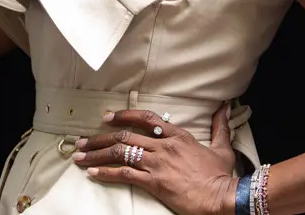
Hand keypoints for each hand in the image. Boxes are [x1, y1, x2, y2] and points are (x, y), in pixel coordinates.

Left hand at [73, 104, 237, 214]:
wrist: (220, 197)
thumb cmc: (221, 176)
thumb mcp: (222, 148)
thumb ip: (220, 126)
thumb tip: (225, 107)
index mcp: (178, 135)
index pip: (146, 118)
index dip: (124, 115)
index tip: (107, 117)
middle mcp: (164, 146)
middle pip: (126, 135)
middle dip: (100, 138)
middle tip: (83, 141)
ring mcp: (157, 163)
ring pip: (121, 152)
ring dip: (96, 154)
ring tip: (80, 157)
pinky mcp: (154, 182)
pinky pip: (124, 174)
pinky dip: (106, 173)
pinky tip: (92, 174)